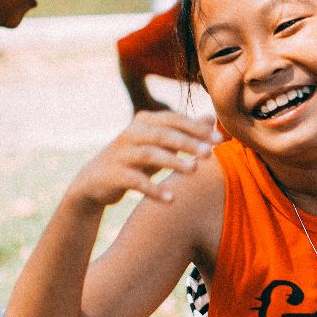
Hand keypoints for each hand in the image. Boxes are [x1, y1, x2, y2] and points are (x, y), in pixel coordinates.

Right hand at [70, 112, 216, 207]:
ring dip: (173, 161)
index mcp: (145, 121)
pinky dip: (154, 189)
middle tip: (209, 153)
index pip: (174, 119)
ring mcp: (121, 153)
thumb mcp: (159, 144)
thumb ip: (184, 131)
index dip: (197, 128)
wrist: (95, 181)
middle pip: (163, 134)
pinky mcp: (114, 175)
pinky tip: (172, 199)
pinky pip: (136, 181)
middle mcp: (132, 133)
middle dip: (188, 142)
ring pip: (150, 154)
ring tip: (194, 171)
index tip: (221, 139)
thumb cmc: (135, 160)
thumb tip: (211, 117)